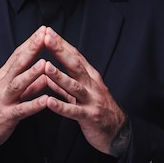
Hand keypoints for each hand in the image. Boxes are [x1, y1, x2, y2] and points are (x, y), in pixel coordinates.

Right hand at [0, 27, 48, 156]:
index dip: (30, 42)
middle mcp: (2, 84)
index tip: (43, 30)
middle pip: (18, 63)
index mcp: (4, 77)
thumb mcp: (10, 93)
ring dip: (31, 73)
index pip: (18, 55)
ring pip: (18, 84)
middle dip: (32, 49)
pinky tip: (45, 101)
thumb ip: (30, 85)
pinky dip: (34, 105)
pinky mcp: (6, 116)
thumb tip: (46, 75)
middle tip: (44, 36)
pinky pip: (21, 110)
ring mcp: (3, 100)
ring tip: (44, 63)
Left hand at [42, 27, 129, 155]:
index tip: (47, 31)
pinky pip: (74, 111)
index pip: (75, 56)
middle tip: (46, 38)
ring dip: (60, 77)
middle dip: (60, 51)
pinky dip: (61, 107)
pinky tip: (49, 102)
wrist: (117, 132)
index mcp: (90, 77)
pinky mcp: (90, 117)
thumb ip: (63, 83)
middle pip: (75, 65)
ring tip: (46, 67)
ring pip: (74, 86)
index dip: (61, 43)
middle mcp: (92, 85)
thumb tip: (45, 72)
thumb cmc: (96, 109)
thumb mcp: (80, 93)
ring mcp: (92, 100)